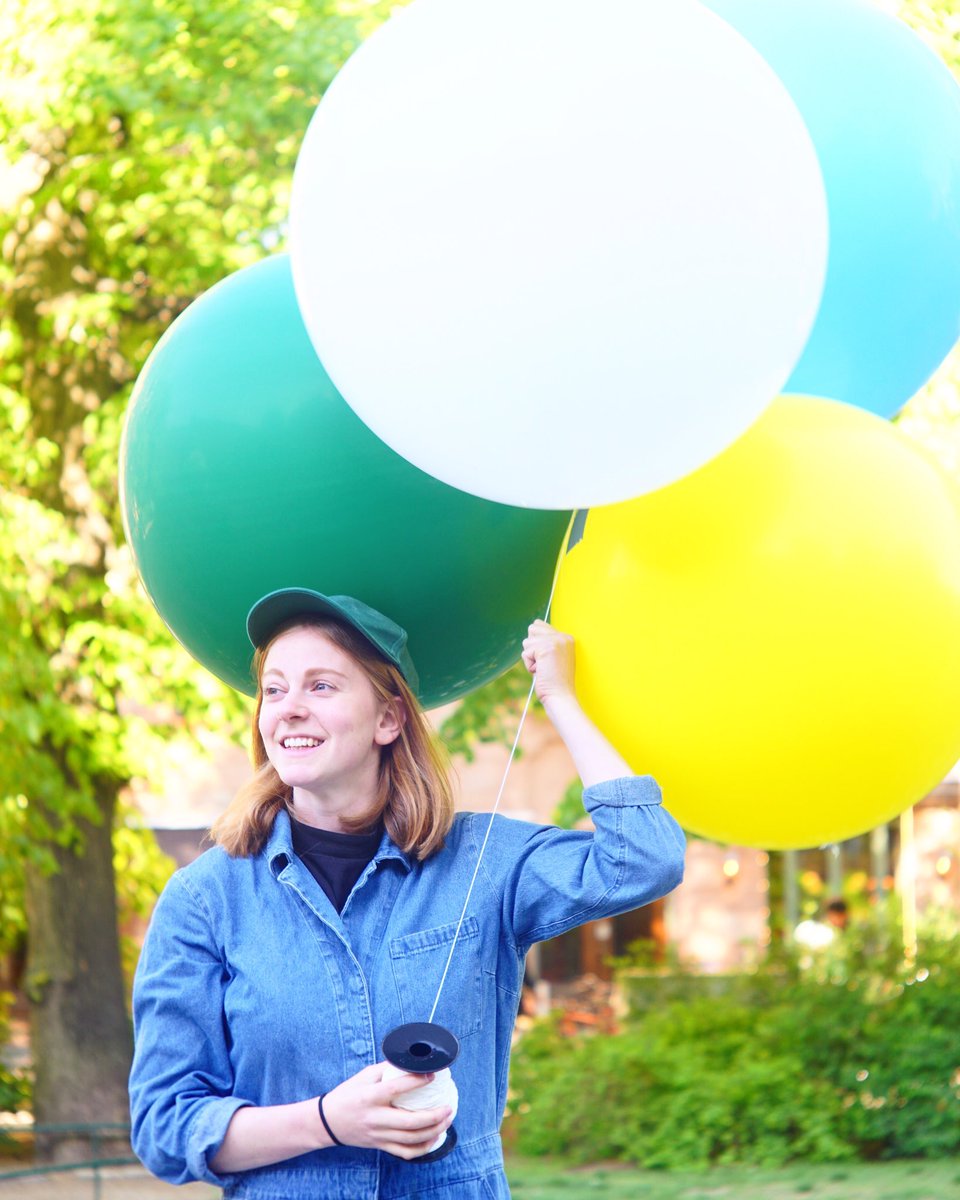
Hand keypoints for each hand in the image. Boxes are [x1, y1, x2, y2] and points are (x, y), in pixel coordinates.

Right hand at [320, 1062, 452, 1158]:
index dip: (417, 1082)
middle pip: (409, 1122)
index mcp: (370, 1097)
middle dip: (434, 1116)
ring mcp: (378, 1135)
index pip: (397, 1089)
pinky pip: (405, 1152)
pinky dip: (423, 1147)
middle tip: (448, 1107)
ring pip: (411, 1139)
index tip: (433, 1075)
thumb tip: (409, 1061)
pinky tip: (434, 1137)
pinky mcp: (380, 1146)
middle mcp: (375, 1118)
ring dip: (433, 1131)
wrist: (327, 1122)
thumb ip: (386, 1069)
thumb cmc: (347, 1095)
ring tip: (447, 1119)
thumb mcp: (363, 1076)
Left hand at [521, 620, 575, 706]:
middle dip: (532, 649)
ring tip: (544, 669)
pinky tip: (541, 672)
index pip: (540, 625)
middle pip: (532, 629)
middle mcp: (563, 636)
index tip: (548, 661)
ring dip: (531, 658)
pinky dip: (529, 665)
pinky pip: (525, 653)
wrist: (561, 697)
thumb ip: (545, 642)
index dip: (537, 645)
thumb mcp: (552, 658)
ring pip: (527, 641)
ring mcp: (556, 641)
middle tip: (545, 664)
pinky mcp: (546, 648)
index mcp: (567, 638)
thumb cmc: (554, 682)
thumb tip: (533, 626)